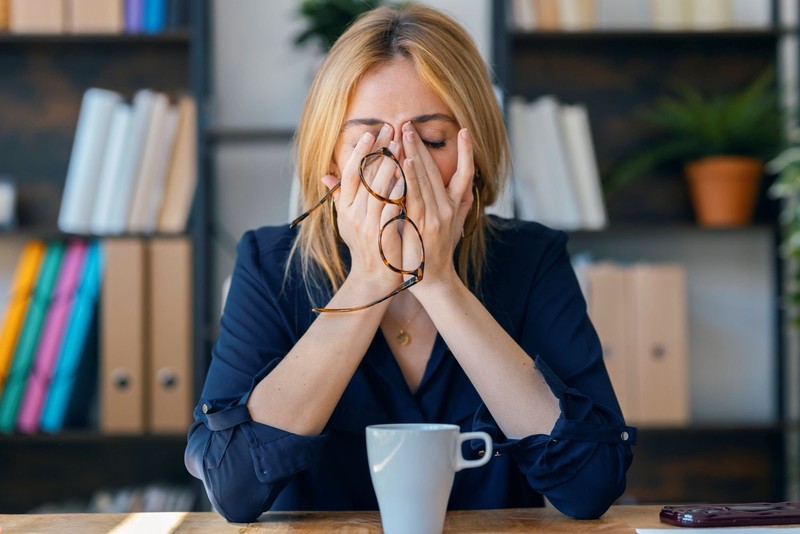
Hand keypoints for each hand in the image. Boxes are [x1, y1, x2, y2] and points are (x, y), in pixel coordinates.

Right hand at [320, 124, 401, 288]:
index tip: (371, 133)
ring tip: (400, 145)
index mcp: (345, 209)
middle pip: (365, 177)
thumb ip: (340, 197)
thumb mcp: (348, 222)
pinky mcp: (383, 237)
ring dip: (389, 166)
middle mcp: (354, 215)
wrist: (375, 278)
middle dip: (379, 151)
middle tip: (392, 130)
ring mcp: (368, 226)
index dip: (359, 152)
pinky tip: (407, 178)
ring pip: (378, 190)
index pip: (349, 173)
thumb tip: (326, 176)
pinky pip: (390, 210)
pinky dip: (397, 193)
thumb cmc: (365, 246)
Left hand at [401, 122, 474, 288]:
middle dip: (422, 145)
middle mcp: (447, 209)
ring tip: (405, 134)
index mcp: (454, 207)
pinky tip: (406, 163)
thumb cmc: (438, 253)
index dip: (466, 152)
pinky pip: (414, 197)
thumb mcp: (454, 229)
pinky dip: (410, 179)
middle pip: (436, 170)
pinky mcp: (423, 225)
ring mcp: (435, 216)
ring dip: (414, 155)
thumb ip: (460, 209)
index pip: (464, 173)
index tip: (465, 131)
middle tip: (409, 123)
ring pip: (424, 179)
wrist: (433, 281)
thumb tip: (469, 193)